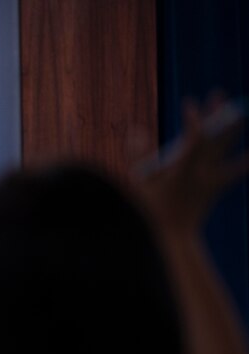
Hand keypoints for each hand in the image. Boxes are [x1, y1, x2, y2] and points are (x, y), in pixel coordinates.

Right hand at [132, 98, 248, 234]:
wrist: (171, 239)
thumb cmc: (150, 211)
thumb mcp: (138, 183)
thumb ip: (137, 154)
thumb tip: (136, 130)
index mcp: (184, 170)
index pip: (196, 138)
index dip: (195, 118)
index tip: (190, 103)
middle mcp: (202, 173)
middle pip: (215, 138)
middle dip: (217, 115)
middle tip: (220, 94)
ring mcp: (209, 182)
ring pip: (224, 151)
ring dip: (232, 132)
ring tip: (242, 115)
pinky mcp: (212, 190)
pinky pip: (230, 172)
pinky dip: (238, 164)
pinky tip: (247, 157)